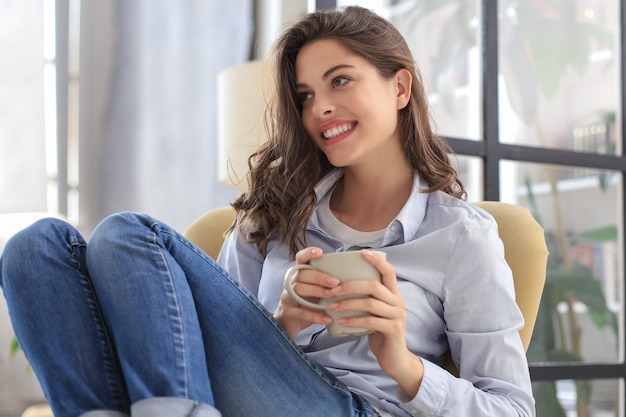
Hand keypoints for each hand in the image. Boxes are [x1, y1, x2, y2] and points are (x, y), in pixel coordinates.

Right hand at [273, 247, 339, 338]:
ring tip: (332, 296)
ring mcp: (287, 297)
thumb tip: (351, 276)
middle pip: (302, 274)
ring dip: (317, 291)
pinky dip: (315, 315)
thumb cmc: (307, 304)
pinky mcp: (288, 312)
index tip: (320, 252)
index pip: (300, 258)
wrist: (290, 324)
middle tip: (335, 282)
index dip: (308, 253)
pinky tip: (327, 318)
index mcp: (299, 274)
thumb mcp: (316, 290)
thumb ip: (327, 282)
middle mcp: (291, 283)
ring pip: (299, 289)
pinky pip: (301, 312)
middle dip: (320, 277)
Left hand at [325, 250, 423, 395]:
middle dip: (350, 286)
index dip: (377, 261)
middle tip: (332, 290)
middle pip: (374, 286)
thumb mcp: (375, 312)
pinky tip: (341, 322)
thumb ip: (367, 299)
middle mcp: (398, 302)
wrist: (395, 358)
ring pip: (370, 303)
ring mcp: (397, 316)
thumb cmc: (380, 332)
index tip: (362, 253)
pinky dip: (354, 320)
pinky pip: (370, 321)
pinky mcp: (393, 330)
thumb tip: (341, 284)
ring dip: (348, 304)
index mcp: (393, 294)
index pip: (389, 271)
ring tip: (331, 307)